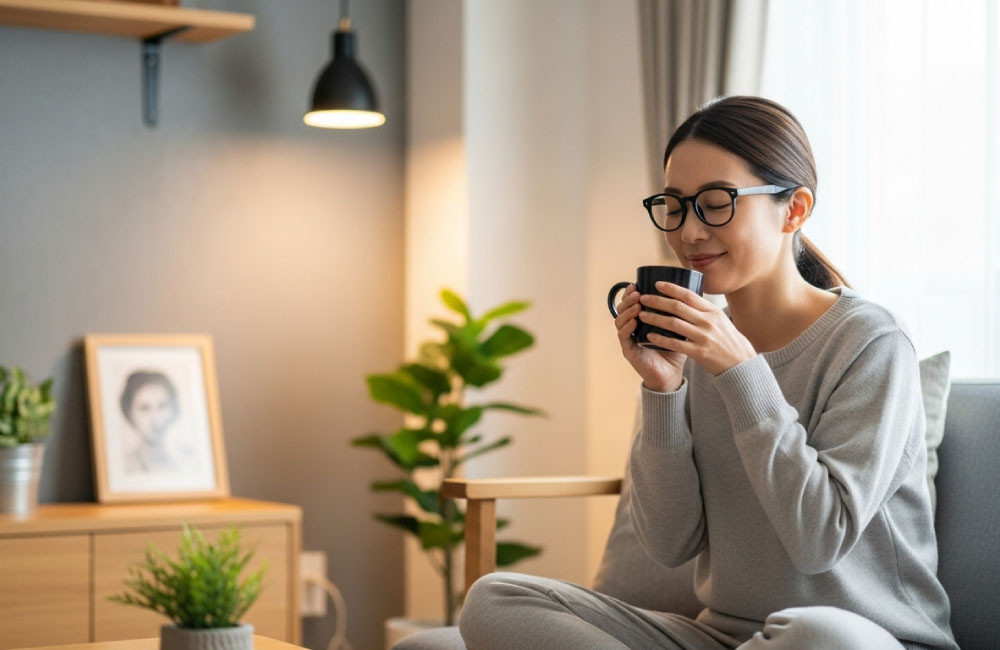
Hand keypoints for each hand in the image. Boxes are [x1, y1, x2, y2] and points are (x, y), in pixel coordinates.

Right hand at [614, 284, 686, 391]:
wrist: (672, 374)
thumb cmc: (675, 350)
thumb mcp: (677, 327)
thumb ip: (677, 313)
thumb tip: (689, 292)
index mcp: (640, 320)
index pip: (631, 302)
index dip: (630, 293)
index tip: (636, 283)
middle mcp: (631, 328)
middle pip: (622, 309)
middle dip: (627, 299)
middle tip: (636, 292)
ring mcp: (628, 339)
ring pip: (620, 321)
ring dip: (627, 311)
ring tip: (637, 305)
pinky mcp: (628, 351)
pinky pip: (623, 336)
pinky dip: (627, 327)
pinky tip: (634, 321)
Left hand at [637, 281, 756, 375]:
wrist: (741, 363)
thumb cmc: (728, 340)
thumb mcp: (720, 319)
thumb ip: (704, 310)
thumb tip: (685, 297)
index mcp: (712, 311)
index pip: (688, 295)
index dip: (671, 288)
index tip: (657, 284)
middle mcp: (707, 322)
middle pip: (677, 307)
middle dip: (657, 301)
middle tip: (642, 298)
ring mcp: (703, 337)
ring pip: (673, 324)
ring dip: (655, 318)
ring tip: (641, 315)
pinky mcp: (699, 352)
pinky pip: (675, 344)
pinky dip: (661, 339)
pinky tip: (649, 336)